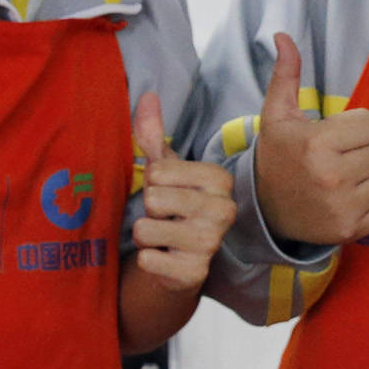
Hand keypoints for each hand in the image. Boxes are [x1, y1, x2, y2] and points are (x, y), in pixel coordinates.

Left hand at [128, 91, 236, 290]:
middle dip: (149, 210)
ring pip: (145, 229)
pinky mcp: (195, 273)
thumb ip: (153, 134)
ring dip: (145, 235)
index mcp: (219, 179)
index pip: (158, 171)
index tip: (170, 193)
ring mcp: (211, 243)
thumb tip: (147, 95)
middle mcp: (224, 210)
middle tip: (166, 217)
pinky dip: (147, 259)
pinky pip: (147, 258)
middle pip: (153, 199)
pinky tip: (165, 258)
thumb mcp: (165, 170)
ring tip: (164, 237)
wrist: (179, 260)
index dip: (153, 183)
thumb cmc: (173, 206)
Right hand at [249, 32, 368, 248]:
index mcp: (317, 144)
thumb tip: (283, 35)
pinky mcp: (352, 229)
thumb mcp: (277, 115)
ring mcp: (343, 206)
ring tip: (344, 177)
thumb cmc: (277, 157)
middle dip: (365, 149)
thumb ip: (286, 75)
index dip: (357, 126)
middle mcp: (333, 176)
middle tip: (341, 156)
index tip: (337, 135)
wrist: (263, 211)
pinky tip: (347, 197)